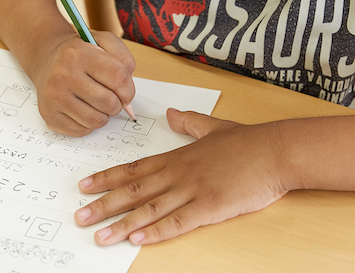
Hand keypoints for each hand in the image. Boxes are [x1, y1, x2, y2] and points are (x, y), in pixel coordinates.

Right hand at [31, 30, 135, 136]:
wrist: (47, 60)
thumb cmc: (81, 55)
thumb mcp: (104, 42)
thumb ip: (124, 59)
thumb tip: (127, 94)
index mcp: (79, 54)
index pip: (118, 78)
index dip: (128, 89)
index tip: (125, 92)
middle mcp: (63, 75)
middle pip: (109, 103)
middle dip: (116, 104)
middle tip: (110, 97)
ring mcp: (54, 96)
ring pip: (96, 121)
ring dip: (102, 115)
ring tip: (95, 103)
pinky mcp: (48, 114)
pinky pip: (82, 131)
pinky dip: (87, 124)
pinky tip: (82, 109)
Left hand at [74, 108, 290, 244]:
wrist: (275, 151)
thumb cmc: (247, 142)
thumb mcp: (213, 127)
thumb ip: (189, 123)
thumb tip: (171, 114)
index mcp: (177, 157)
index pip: (133, 169)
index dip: (106, 178)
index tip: (84, 186)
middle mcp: (178, 173)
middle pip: (133, 190)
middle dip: (103, 205)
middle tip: (79, 216)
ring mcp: (192, 190)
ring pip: (149, 209)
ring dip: (122, 224)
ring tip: (99, 235)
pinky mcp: (210, 207)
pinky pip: (177, 222)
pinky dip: (156, 231)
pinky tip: (137, 240)